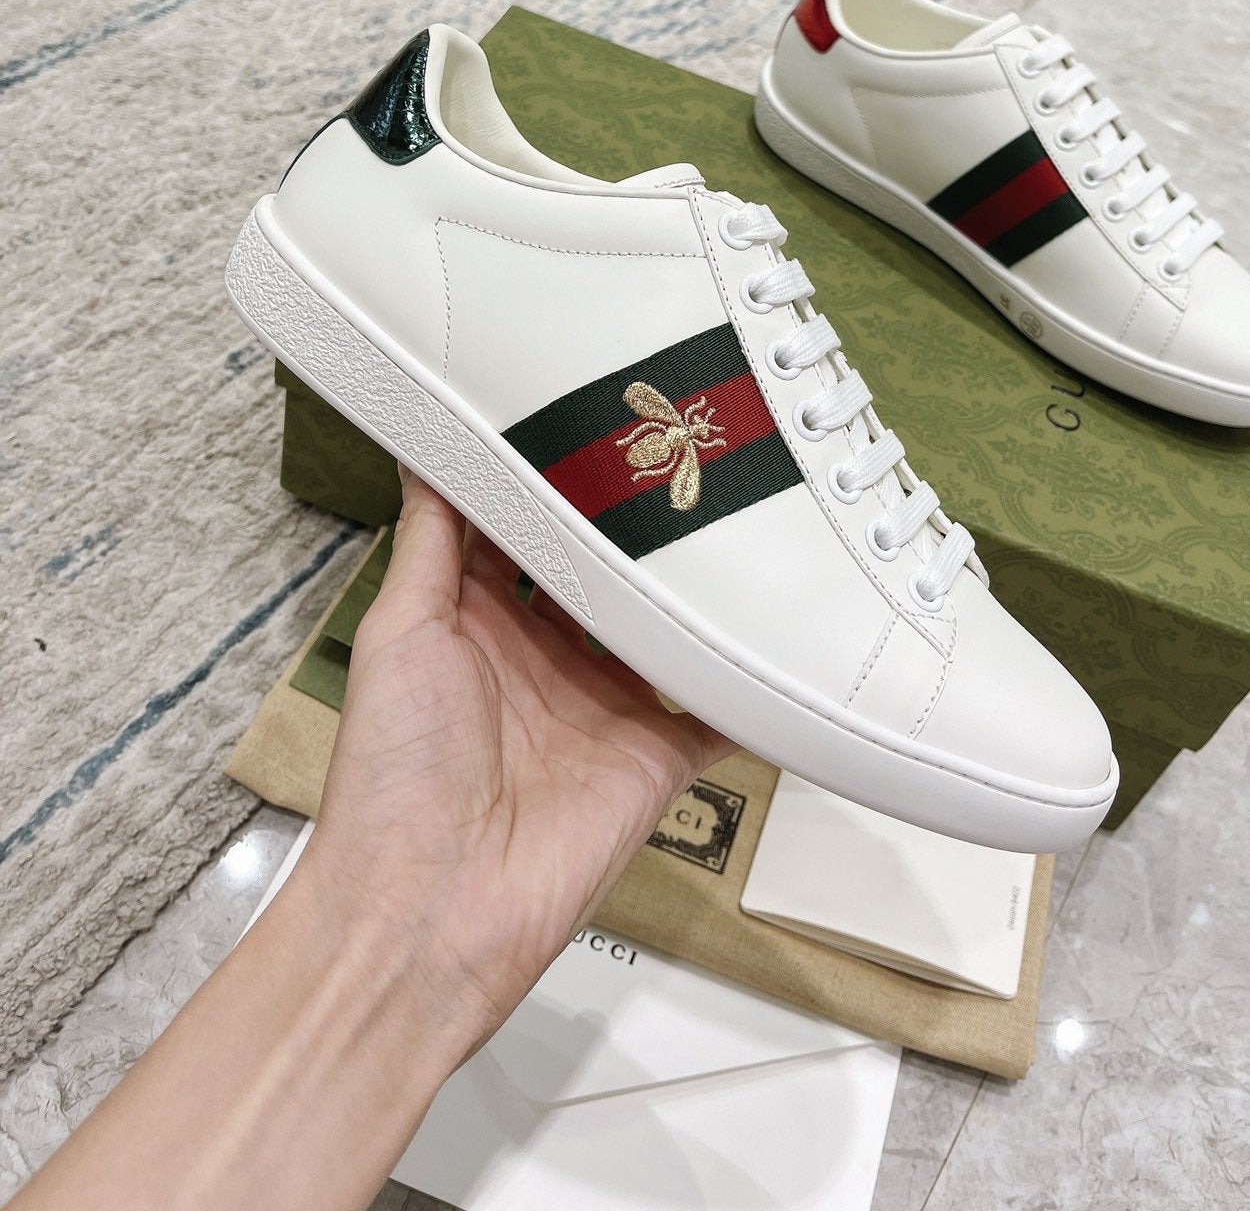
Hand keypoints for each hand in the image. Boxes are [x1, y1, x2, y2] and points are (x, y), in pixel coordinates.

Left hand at [302, 469, 730, 1058]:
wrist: (429, 910)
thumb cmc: (394, 770)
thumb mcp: (400, 632)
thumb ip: (431, 540)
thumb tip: (427, 445)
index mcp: (477, 621)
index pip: (524, 529)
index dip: (551, 474)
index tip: (589, 405)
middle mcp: (545, 655)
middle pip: (603, 568)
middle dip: (636, 516)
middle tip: (687, 436)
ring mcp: (606, 704)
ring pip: (665, 623)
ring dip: (697, 579)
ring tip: (744, 499)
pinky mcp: (659, 753)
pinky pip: (719, 706)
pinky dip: (754, 675)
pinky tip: (789, 617)